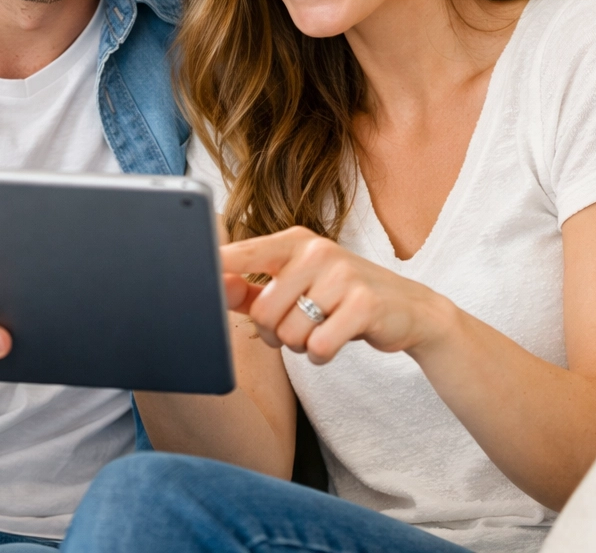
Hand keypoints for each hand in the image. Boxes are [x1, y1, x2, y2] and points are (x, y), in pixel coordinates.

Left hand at [221, 227, 449, 364]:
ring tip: (321, 329)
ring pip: (290, 333)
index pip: (244, 254)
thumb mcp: (296, 285)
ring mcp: (342, 275)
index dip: (216, 269)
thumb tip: (213, 286)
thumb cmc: (339, 297)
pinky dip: (322, 354)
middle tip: (298, 326)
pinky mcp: (364, 304)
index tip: (188, 273)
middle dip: (274, 333)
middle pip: (264, 312)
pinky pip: (319, 347)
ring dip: (301, 345)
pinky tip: (336, 340)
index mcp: (294, 241)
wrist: (407, 309)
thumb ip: (252, 289)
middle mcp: (316, 251)